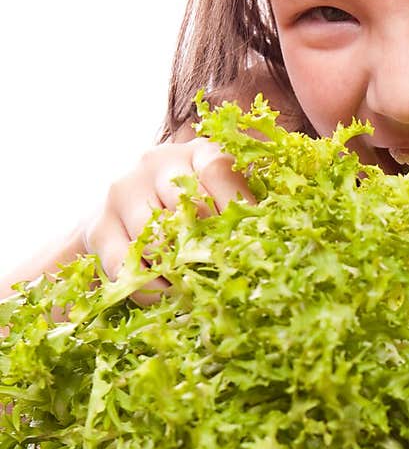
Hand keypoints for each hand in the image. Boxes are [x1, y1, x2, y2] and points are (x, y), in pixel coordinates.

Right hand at [81, 138, 252, 294]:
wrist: (130, 208)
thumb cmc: (195, 206)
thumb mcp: (225, 198)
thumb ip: (246, 212)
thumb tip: (269, 246)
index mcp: (197, 152)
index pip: (218, 172)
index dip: (236, 207)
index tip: (252, 241)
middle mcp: (155, 163)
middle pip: (186, 209)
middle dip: (209, 249)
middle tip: (228, 276)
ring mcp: (122, 191)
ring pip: (155, 239)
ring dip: (179, 272)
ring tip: (201, 291)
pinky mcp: (99, 226)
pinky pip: (125, 265)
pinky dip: (150, 288)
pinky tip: (169, 296)